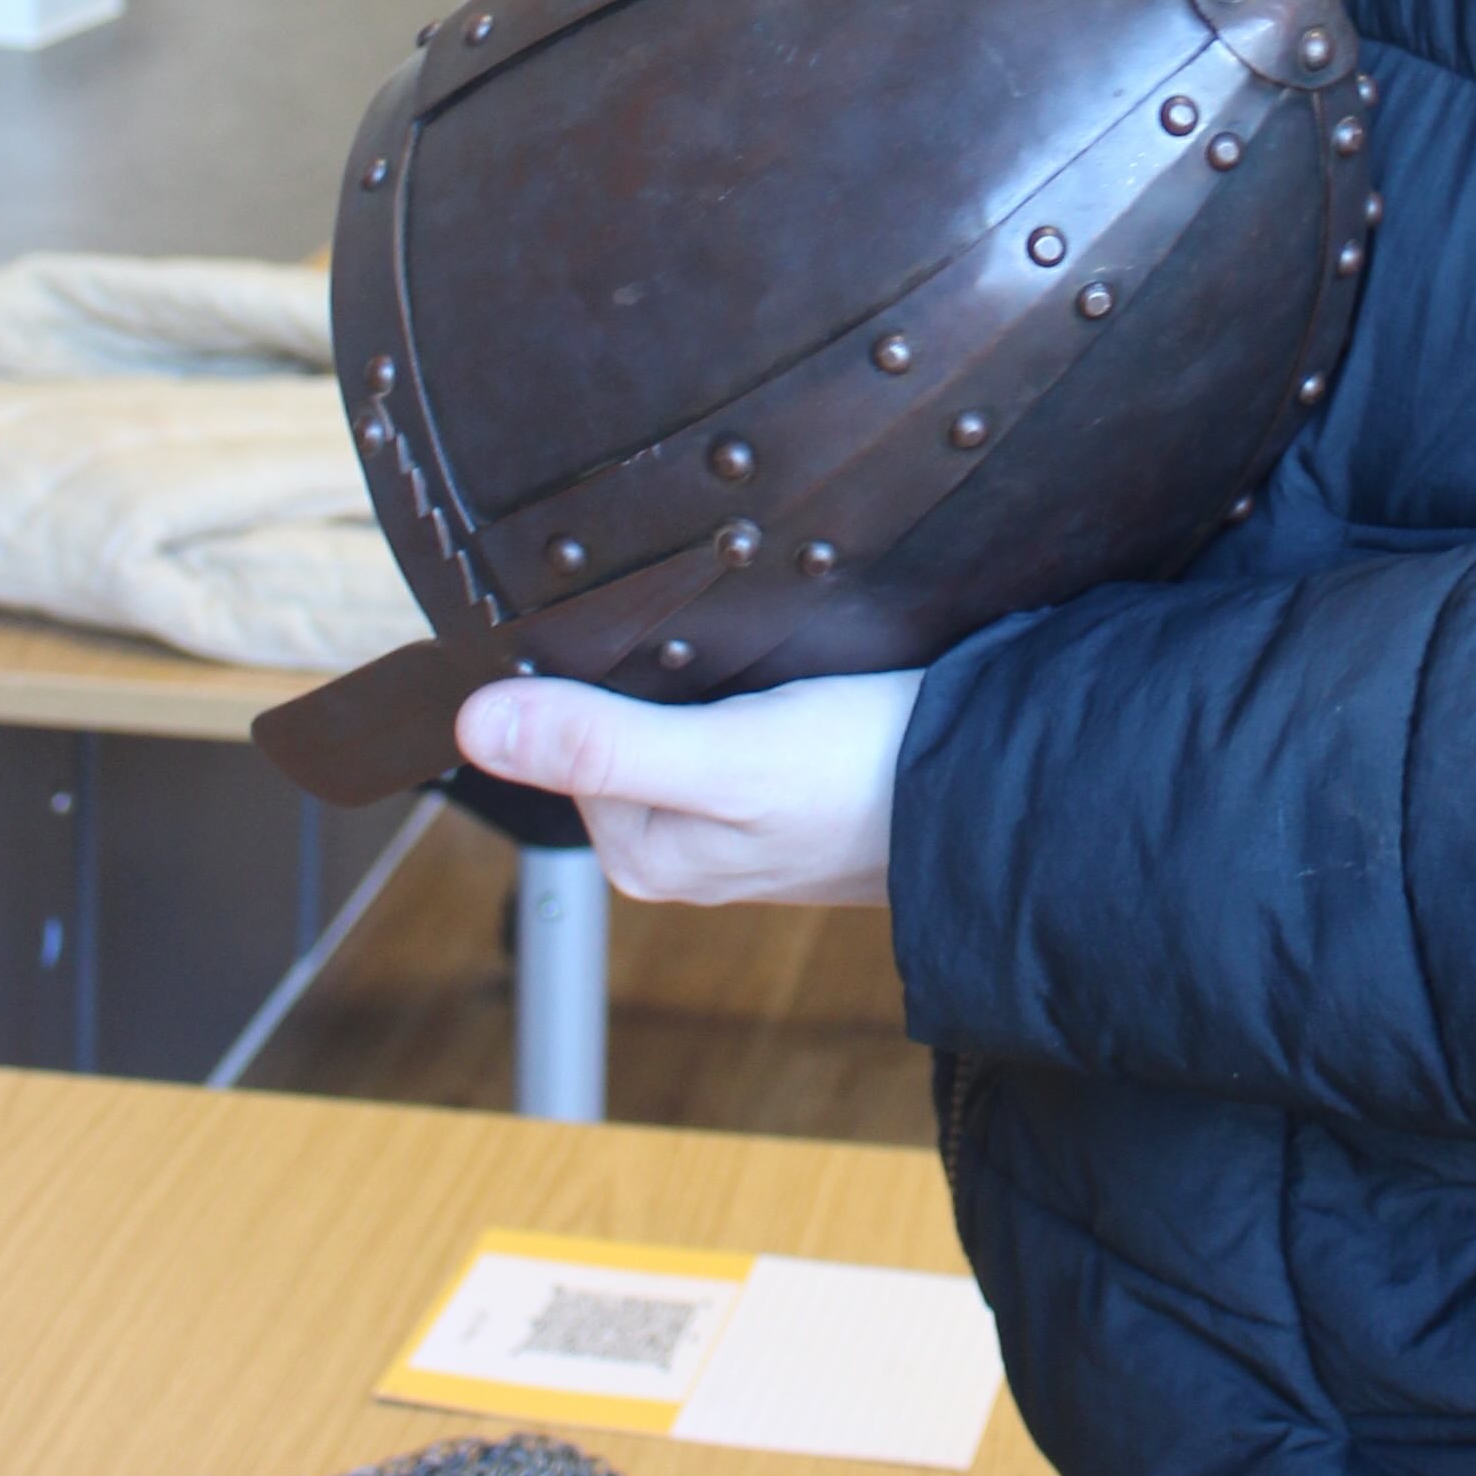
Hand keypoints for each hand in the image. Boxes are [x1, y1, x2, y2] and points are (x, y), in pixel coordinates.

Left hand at [453, 663, 913, 908]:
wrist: (999, 797)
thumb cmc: (866, 782)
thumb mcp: (724, 755)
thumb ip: (601, 744)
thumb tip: (475, 725)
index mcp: (646, 854)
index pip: (565, 737)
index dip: (586, 672)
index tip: (632, 622)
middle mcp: (685, 847)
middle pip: (620, 724)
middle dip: (648, 669)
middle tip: (710, 630)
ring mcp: (743, 820)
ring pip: (679, 716)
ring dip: (700, 670)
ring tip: (747, 638)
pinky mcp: (794, 787)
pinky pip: (736, 718)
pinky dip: (747, 681)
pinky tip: (784, 660)